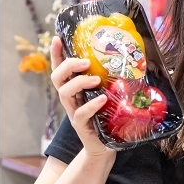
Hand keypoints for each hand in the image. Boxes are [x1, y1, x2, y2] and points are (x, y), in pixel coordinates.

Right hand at [50, 36, 109, 157]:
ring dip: (79, 83)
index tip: (58, 38)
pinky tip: (101, 99)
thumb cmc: (106, 116)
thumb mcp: (107, 94)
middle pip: (57, 78)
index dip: (56, 54)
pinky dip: (90, 105)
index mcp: (75, 88)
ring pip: (64, 94)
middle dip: (68, 66)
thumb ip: (110, 79)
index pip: (61, 68)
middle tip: (85, 63)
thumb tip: (127, 58)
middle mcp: (70, 98)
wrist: (104, 145)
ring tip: (96, 80)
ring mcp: (73, 112)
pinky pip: (80, 114)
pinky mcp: (81, 125)